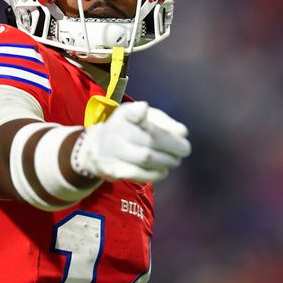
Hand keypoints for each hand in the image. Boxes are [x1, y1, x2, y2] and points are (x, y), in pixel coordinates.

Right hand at [73, 101, 190, 181]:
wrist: (97, 148)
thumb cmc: (129, 129)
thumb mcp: (142, 117)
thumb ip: (163, 121)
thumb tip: (182, 132)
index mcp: (125, 115)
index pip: (131, 112)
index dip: (138, 112)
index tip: (143, 109)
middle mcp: (117, 131)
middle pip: (150, 139)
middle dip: (173, 146)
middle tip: (185, 149)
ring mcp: (113, 152)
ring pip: (146, 158)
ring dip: (167, 161)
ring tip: (175, 160)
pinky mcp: (113, 169)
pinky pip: (138, 174)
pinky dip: (155, 174)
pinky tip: (163, 170)